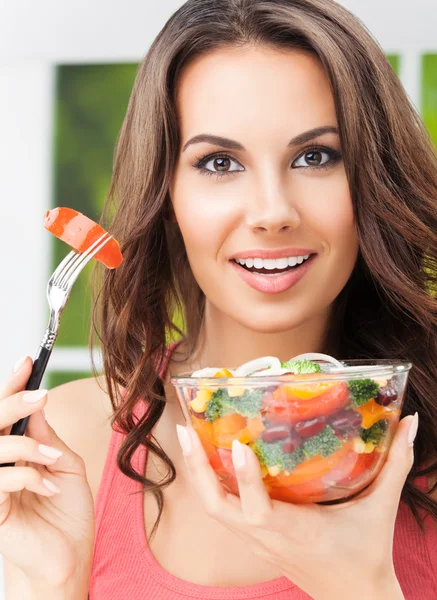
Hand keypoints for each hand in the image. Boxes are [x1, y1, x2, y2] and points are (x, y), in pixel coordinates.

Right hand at [0, 356, 94, 589]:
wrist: (69, 557)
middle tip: (38, 394)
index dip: (12, 385)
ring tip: (52, 456)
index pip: (4, 414)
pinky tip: (49, 486)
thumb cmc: (66, 512)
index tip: (27, 361)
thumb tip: (36, 401)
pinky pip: (0, 480)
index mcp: (13, 451)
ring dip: (25, 446)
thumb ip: (46, 435)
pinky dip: (28, 478)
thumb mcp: (64, 463)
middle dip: (11, 402)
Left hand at [176, 413, 417, 599]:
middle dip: (196, 472)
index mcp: (295, 531)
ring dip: (197, 477)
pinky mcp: (256, 542)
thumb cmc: (366, 556)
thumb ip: (396, 465)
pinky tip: (207, 462)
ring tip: (188, 438)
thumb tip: (409, 422)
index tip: (238, 445)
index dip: (246, 480)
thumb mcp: (381, 510)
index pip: (260, 509)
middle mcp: (267, 537)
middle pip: (217, 509)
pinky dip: (210, 488)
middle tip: (185, 433)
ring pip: (214, 511)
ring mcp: (257, 542)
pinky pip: (223, 514)